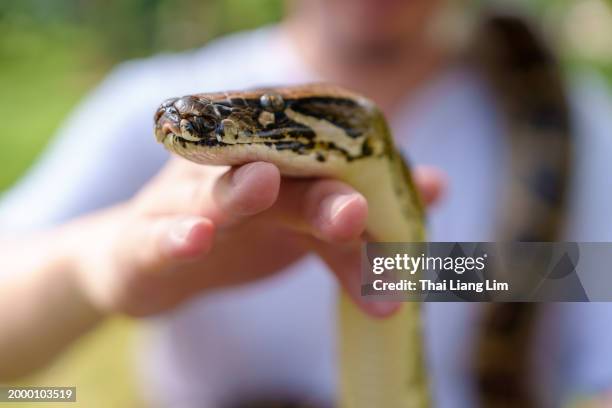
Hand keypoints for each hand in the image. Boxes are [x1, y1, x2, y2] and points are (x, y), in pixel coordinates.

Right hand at [72, 158, 444, 316]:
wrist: (152, 260)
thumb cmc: (239, 236)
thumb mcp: (303, 231)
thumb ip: (360, 218)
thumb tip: (436, 185)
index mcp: (269, 156)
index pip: (324, 162)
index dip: (371, 182)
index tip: (424, 199)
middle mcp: (227, 166)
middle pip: (274, 169)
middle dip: (317, 192)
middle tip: (355, 211)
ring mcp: (180, 198)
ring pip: (210, 190)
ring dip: (237, 189)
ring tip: (263, 184)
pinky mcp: (143, 239)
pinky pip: (156, 235)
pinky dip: (175, 234)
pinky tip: (195, 235)